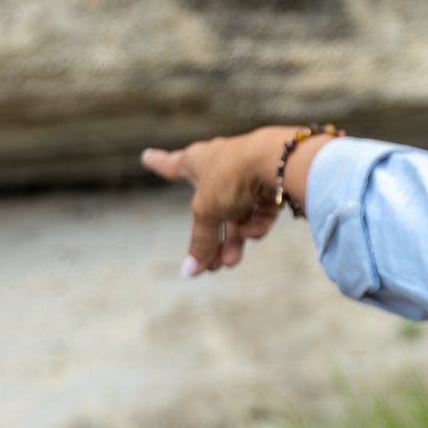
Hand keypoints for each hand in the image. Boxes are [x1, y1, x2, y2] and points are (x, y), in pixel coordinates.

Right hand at [141, 129, 290, 275]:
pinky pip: (260, 211)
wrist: (281, 160)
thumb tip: (189, 271)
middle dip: (211, 239)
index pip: (172, 165)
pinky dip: (256, 224)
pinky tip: (253, 233)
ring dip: (234, 240)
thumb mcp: (207, 211)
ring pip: (238, 214)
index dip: (158, 163)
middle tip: (210, 267)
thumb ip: (201, 241)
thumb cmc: (233, 175)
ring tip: (230, 263)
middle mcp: (222, 165)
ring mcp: (248, 174)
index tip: (146, 156)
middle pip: (212, 207)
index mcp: (198, 161)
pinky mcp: (274, 183)